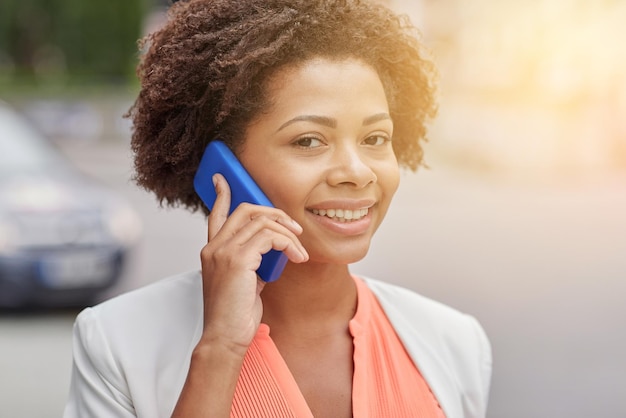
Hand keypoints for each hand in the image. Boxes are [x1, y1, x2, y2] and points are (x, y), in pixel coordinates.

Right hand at [198, 173, 307, 354]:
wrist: (225, 338)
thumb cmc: (235, 314)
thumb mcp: (243, 281)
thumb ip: (252, 260)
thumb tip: (273, 248)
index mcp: (212, 250)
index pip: (216, 214)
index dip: (221, 194)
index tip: (223, 179)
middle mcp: (213, 247)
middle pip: (246, 210)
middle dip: (275, 212)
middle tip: (294, 228)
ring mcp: (223, 251)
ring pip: (262, 221)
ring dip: (288, 233)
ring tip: (300, 250)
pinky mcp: (237, 260)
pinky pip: (269, 237)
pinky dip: (288, 244)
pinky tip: (297, 257)